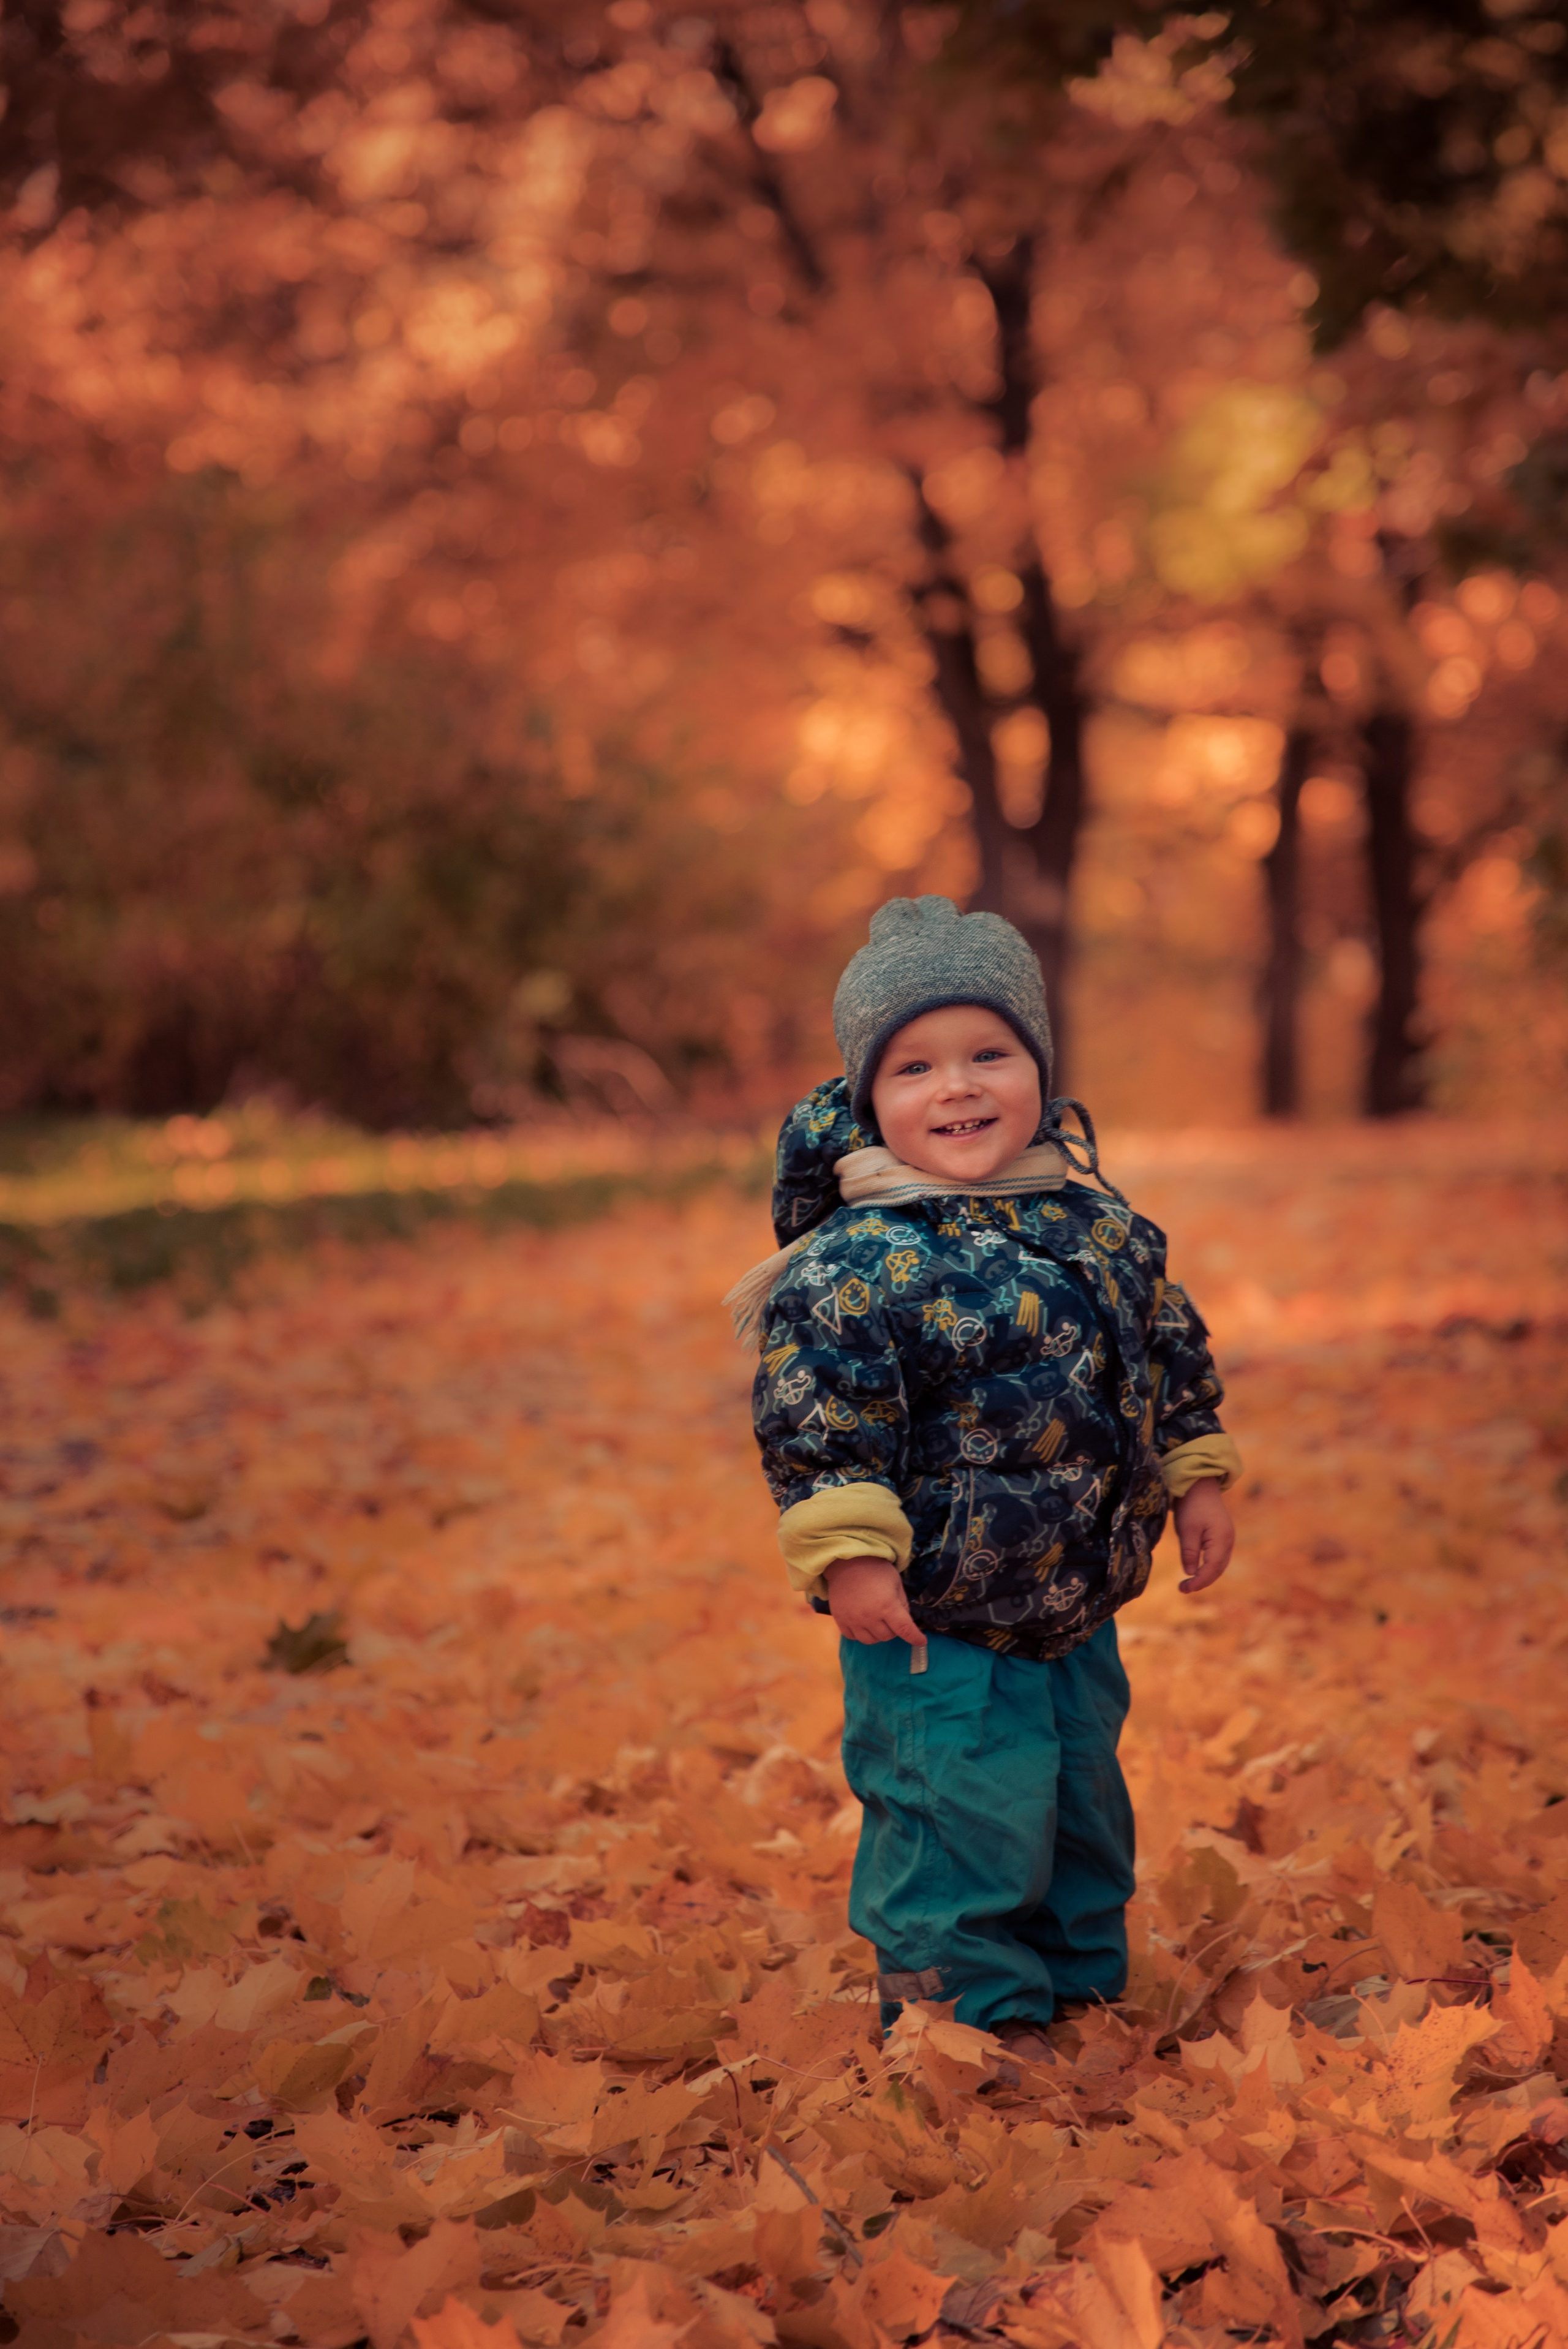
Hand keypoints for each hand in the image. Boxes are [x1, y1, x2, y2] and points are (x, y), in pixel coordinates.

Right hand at [824, 1556, 927, 1653]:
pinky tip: (863, 1623)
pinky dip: (861, 1634)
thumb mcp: (896, 1583)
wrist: (847, 1562)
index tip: (921, 1641)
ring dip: (878, 1634)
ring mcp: (853, 1620)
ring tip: (878, 1622)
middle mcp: (870, 1616)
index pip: (905, 1629)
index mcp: (887, 1605)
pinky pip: (853, 1637)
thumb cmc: (875, 1570)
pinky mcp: (840, 1620)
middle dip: (894, 1630)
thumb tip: (905, 1621)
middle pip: (887, 1636)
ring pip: (871, 1640)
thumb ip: (902, 1604)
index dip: (915, 1638)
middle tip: (892, 1619)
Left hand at [1173, 1477, 1233, 1593]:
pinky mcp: (1222, 1536)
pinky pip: (1217, 1557)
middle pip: (1218, 1569)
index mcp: (1221, 1539)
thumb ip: (1190, 1552)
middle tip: (1183, 1588)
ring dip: (1205, 1575)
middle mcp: (1228, 1541)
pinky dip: (1208, 1566)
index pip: (1212, 1568)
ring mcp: (1227, 1538)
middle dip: (1202, 1581)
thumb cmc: (1192, 1505)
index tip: (1184, 1588)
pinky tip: (1197, 1570)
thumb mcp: (1187, 1529)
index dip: (1199, 1581)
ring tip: (1188, 1583)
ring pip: (1219, 1564)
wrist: (1200, 1485)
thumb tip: (1190, 1573)